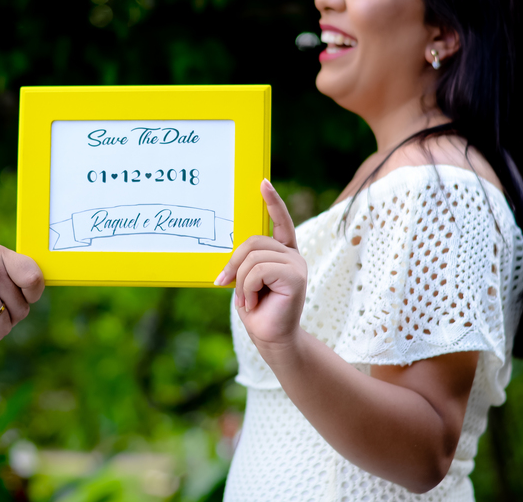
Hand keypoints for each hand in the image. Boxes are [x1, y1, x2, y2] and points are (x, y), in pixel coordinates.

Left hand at [215, 179, 306, 348]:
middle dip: (233, 265)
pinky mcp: (296, 277)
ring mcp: (296, 265)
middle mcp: (292, 255)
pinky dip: (248, 288)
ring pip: (252, 258)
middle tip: (226, 285)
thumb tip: (232, 254)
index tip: (262, 182)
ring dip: (240, 282)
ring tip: (247, 300)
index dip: (272, 202)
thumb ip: (245, 261)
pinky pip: (258, 271)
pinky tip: (254, 302)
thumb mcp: (246, 280)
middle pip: (252, 242)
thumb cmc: (257, 309)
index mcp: (282, 253)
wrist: (270, 338)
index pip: (281, 222)